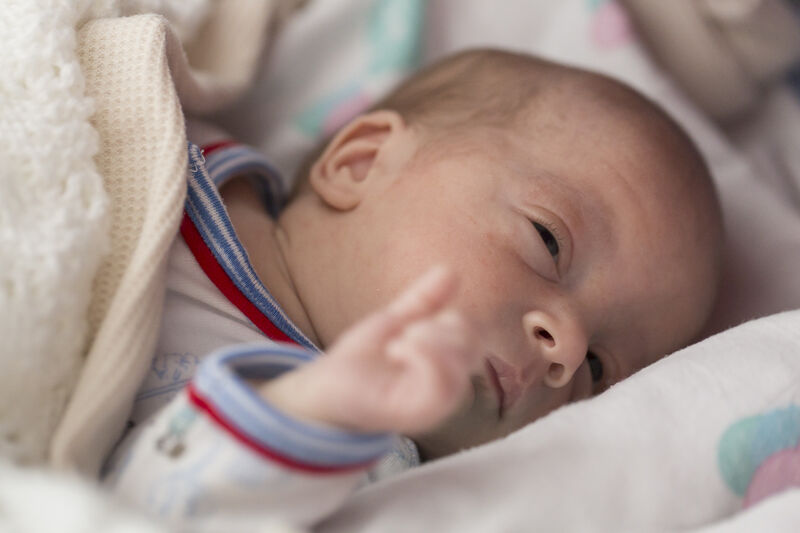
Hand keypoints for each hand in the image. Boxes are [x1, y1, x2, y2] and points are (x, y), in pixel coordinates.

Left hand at [258, 266, 482, 434]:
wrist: (323, 386)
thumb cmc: (361, 360)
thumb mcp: (395, 321)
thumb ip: (424, 300)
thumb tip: (449, 270)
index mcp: (447, 366)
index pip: (476, 336)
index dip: (454, 318)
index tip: (416, 322)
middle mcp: (447, 387)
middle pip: (473, 347)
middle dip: (441, 326)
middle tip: (407, 331)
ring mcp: (434, 404)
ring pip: (461, 365)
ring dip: (430, 341)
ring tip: (399, 341)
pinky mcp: (417, 413)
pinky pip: (441, 385)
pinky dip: (423, 355)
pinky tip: (397, 349)